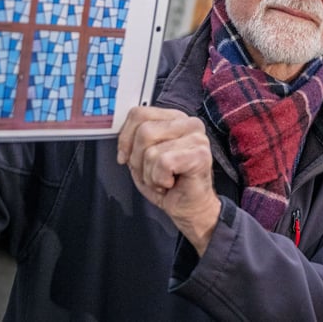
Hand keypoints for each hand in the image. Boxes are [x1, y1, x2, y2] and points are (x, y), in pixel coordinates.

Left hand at [117, 106, 221, 254]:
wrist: (189, 208)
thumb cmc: (168, 183)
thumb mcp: (142, 157)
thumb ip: (134, 140)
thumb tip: (121, 136)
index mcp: (173, 118)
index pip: (139, 114)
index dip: (125, 139)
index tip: (126, 157)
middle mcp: (188, 123)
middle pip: (144, 131)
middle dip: (138, 160)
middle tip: (151, 172)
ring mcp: (197, 138)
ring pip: (152, 151)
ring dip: (150, 174)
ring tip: (162, 179)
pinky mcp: (201, 155)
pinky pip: (164, 163)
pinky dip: (160, 179)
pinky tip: (170, 183)